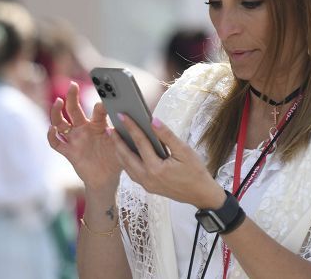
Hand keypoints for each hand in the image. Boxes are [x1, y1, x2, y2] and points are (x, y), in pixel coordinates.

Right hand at [47, 81, 121, 190]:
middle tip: (72, 85)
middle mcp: (84, 129)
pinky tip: (52, 129)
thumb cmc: (116, 158)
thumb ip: (122, 132)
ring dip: (57, 112)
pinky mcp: (69, 152)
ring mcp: (75, 140)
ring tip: (58, 101)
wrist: (107, 178)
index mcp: (99, 125)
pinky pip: (56, 143)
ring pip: (61, 123)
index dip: (100, 106)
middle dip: (72, 96)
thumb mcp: (122, 144)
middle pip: (74, 110)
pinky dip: (51, 136)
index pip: (98, 111)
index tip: (104, 102)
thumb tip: (126, 119)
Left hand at [110, 114, 224, 209]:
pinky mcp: (148, 187)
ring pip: (127, 166)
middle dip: (117, 141)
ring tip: (115, 139)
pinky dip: (126, 162)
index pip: (140, 143)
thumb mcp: (184, 151)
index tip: (122, 116)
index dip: (131, 127)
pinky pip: (132, 173)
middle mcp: (147, 178)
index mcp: (156, 168)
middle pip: (126, 156)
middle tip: (110, 128)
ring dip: (119, 152)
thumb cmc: (195, 172)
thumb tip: (153, 121)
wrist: (200, 194)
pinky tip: (126, 153)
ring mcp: (146, 184)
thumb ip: (167, 136)